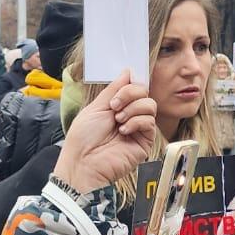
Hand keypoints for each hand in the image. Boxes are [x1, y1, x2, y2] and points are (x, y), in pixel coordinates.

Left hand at [54, 69, 156, 192]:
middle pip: (144, 93)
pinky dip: (137, 122)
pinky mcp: (145, 141)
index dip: (131, 84)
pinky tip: (124, 130)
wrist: (84, 162)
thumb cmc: (83, 138)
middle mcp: (129, 116)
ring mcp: (138, 129)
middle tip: (114, 106)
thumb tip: (128, 72)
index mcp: (116, 107)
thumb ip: (113, 89)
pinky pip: (150, 122)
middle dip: (130, 94)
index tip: (123, 84)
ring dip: (133, 109)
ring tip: (118, 120)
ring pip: (150, 105)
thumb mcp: (96, 107)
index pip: (133, 88)